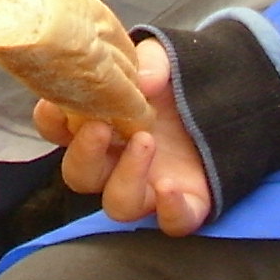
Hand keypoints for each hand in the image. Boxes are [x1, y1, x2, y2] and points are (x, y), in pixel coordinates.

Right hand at [41, 33, 213, 235]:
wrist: (228, 95)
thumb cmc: (180, 80)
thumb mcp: (164, 58)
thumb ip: (152, 62)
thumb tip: (144, 81)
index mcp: (100, 124)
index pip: (58, 129)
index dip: (51, 120)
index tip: (57, 104)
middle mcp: (116, 161)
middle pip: (80, 174)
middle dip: (84, 153)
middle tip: (99, 127)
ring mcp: (149, 186)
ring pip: (119, 203)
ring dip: (126, 177)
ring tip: (144, 142)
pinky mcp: (186, 202)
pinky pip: (172, 222)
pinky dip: (170, 210)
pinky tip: (170, 188)